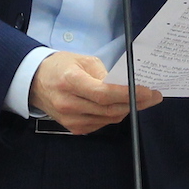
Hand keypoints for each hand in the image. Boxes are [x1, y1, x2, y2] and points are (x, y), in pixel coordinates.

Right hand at [29, 52, 159, 133]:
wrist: (34, 83)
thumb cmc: (60, 66)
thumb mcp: (82, 60)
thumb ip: (104, 73)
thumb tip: (125, 85)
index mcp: (70, 82)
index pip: (104, 93)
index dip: (128, 94)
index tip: (149, 91)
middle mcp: (69, 104)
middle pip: (109, 109)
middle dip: (136, 103)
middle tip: (154, 96)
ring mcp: (70, 120)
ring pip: (108, 119)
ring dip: (127, 110)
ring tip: (143, 100)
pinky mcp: (73, 129)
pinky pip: (101, 124)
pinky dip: (114, 115)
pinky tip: (122, 106)